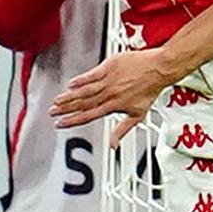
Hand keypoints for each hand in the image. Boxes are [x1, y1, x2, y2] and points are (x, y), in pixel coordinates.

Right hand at [50, 49, 177, 147]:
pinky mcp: (110, 66)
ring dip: (70, 96)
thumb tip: (113, 146)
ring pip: (85, 90)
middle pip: (84, 103)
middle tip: (52, 112)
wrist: (159, 68)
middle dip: (66, 109)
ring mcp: (109, 79)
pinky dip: (81, 79)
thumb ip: (122, 129)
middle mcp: (110, 94)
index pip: (89, 116)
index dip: (73, 121)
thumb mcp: (138, 114)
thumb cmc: (150, 89)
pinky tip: (71, 83)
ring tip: (57, 100)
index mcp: (115, 106)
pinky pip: (92, 74)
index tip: (60, 123)